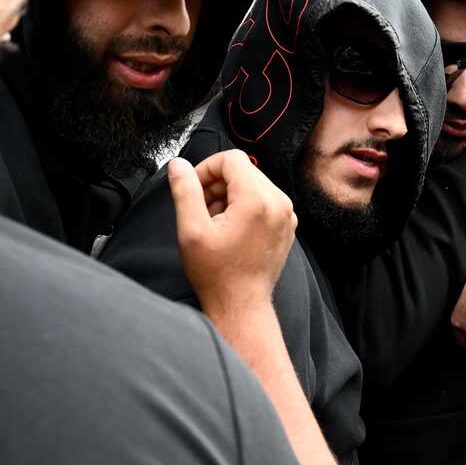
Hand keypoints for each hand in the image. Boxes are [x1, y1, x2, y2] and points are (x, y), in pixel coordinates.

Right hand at [170, 151, 296, 309]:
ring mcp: (286, 215)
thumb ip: (185, 191)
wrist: (241, 305)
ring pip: (252, 184)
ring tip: (214, 222)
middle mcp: (278, 203)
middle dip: (217, 183)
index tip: (193, 187)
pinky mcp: (286, 226)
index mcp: (258, 200)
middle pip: (243, 170)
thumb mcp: (191, 229)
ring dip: (229, 195)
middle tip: (201, 209)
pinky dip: (244, 206)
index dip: (206, 168)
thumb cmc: (218, 275)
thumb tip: (179, 166)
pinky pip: (263, 200)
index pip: (230, 159)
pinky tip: (230, 229)